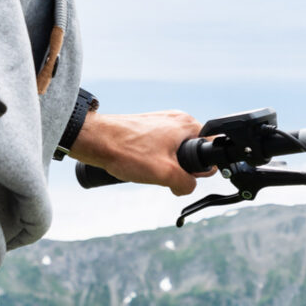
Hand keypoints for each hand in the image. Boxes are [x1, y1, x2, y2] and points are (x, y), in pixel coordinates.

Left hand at [67, 110, 212, 194]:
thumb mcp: (166, 174)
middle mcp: (176, 119)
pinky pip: (161, 148)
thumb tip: (188, 187)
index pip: (210, 149)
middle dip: (182, 168)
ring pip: (176, 151)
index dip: (200, 169)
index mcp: (187, 124)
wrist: (95, 140)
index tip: (183, 175)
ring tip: (148, 168)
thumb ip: (187, 183)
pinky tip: (141, 163)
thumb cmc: (127, 151)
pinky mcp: (148, 127)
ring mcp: (161, 121)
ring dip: (167, 165)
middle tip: (163, 174)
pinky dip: (155, 159)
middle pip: (193, 152)